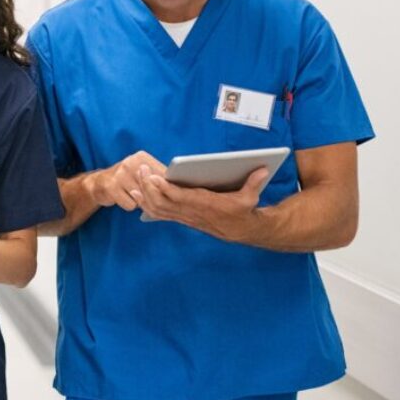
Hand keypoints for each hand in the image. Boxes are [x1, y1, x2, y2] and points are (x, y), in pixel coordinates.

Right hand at [81, 151, 166, 210]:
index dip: (165, 188)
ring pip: (143, 198)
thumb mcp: (142, 173)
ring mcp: (120, 174)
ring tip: (132, 194)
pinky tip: (123, 198)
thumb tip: (178, 188)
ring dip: (139, 201)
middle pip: (153, 188)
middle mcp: (131, 162)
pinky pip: (131, 205)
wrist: (99, 183)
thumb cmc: (128, 179)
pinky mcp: (111, 187)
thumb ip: (159, 176)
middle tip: (144, 194)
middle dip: (151, 196)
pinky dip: (129, 205)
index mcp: (142, 157)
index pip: (162, 175)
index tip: (165, 193)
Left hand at [132, 165, 270, 240]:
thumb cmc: (243, 210)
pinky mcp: (181, 218)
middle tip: (140, 171)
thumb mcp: (251, 197)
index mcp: (204, 205)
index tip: (153, 176)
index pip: (180, 197)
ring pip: (158, 208)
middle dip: (149, 187)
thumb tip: (264, 168)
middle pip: (163, 201)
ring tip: (135, 178)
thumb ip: (255, 182)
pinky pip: (158, 213)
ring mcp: (184, 216)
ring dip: (144, 194)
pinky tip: (136, 194)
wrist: (240, 230)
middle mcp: (191, 212)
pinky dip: (145, 204)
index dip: (165, 188)